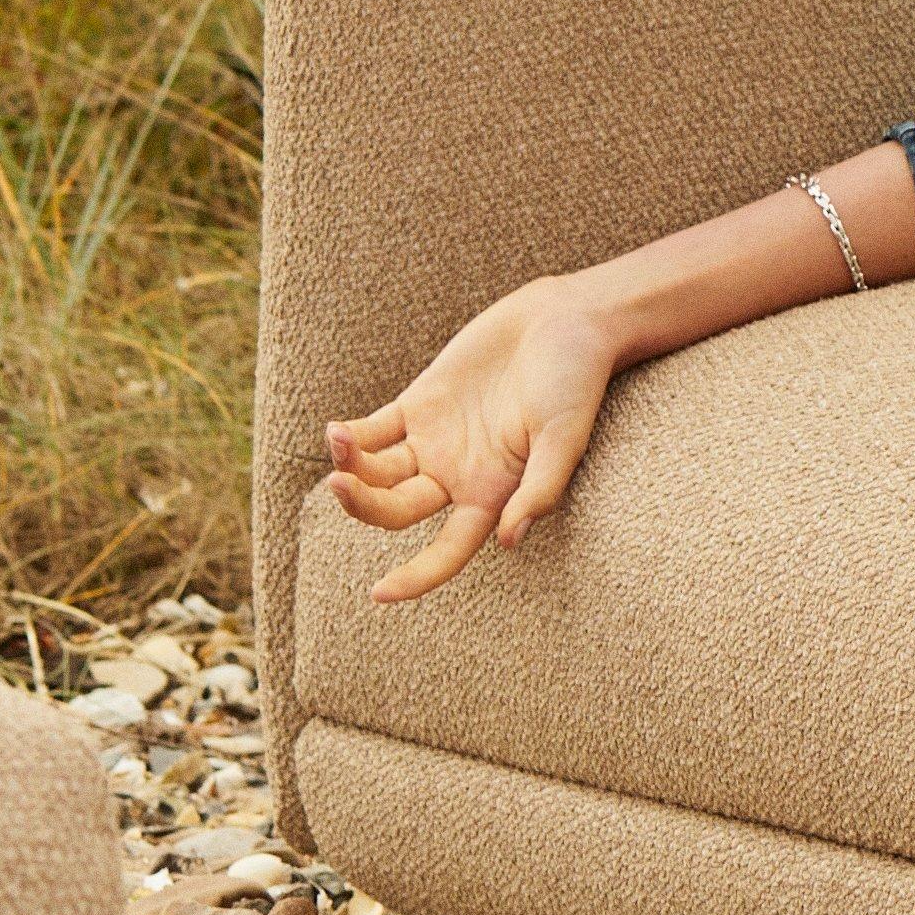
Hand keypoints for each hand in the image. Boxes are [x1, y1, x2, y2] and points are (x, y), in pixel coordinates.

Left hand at [325, 279, 622, 600]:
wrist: (566, 320)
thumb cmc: (576, 381)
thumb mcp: (565, 438)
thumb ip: (538, 489)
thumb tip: (507, 542)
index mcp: (492, 493)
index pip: (448, 550)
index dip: (416, 578)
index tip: (380, 595)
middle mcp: (457, 475)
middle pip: (396, 510)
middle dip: (363, 504)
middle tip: (340, 484)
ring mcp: (434, 440)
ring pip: (377, 473)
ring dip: (351, 466)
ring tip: (338, 441)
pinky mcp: (420, 404)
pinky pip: (373, 432)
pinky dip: (351, 437)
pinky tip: (337, 433)